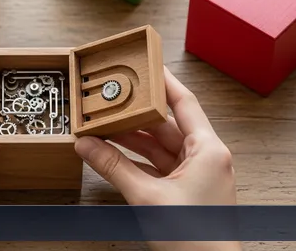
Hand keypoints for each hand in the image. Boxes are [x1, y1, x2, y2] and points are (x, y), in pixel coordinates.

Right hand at [74, 67, 240, 250]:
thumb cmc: (195, 238)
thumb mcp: (146, 197)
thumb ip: (113, 167)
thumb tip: (87, 145)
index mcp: (208, 149)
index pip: (183, 102)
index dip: (162, 81)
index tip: (145, 62)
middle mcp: (206, 157)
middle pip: (166, 124)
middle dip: (135, 114)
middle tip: (109, 99)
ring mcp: (196, 175)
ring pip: (159, 146)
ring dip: (132, 138)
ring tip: (102, 127)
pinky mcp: (185, 190)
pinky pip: (158, 165)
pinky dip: (136, 160)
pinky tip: (112, 153)